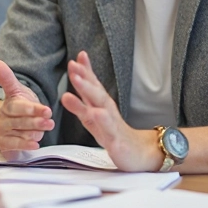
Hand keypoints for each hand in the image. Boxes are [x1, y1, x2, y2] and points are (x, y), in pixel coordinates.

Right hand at [0, 60, 54, 151]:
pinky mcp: (4, 144)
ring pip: (19, 133)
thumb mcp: (15, 90)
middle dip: (35, 122)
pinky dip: (25, 145)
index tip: (47, 110)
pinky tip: (35, 145)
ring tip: (44, 131)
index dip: (32, 109)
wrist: (9, 126)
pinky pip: (14, 145)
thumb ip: (7, 77)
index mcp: (8, 104)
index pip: (18, 106)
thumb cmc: (18, 106)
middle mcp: (3, 118)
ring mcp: (2, 132)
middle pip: (19, 121)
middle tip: (50, 123)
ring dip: (33, 133)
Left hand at [60, 51, 160, 171]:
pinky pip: (109, 131)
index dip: (86, 70)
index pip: (94, 85)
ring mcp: (112, 125)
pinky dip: (103, 121)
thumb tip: (69, 86)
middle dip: (84, 78)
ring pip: (101, 107)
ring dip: (90, 93)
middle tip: (73, 65)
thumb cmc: (113, 133)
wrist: (138, 153)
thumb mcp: (93, 117)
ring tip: (78, 82)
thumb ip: (82, 101)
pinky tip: (97, 113)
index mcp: (101, 105)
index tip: (80, 55)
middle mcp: (107, 111)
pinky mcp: (116, 141)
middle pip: (96, 93)